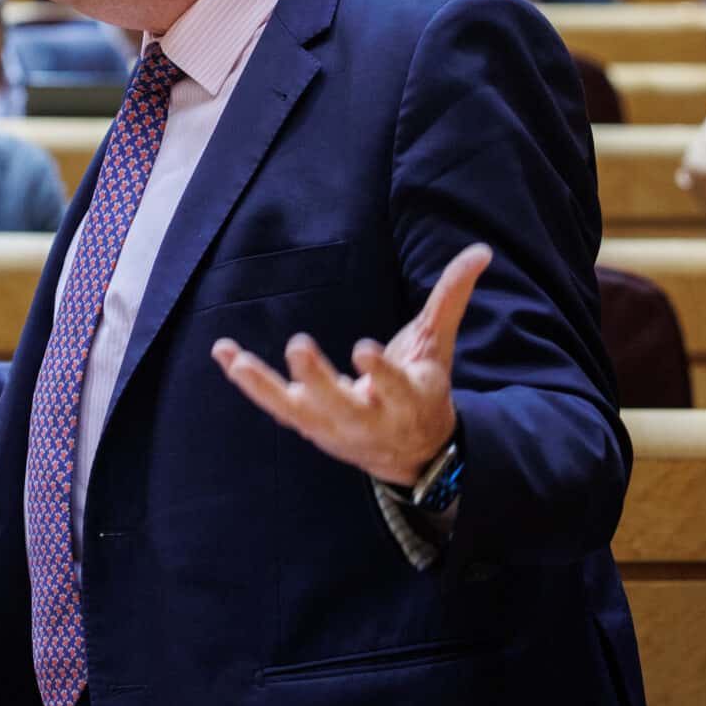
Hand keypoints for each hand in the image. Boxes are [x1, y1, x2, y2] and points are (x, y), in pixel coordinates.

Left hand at [212, 243, 491, 485]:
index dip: (381, 371)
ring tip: (239, 360)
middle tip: (299, 347)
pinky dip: (248, 381)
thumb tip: (481, 251)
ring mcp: (332, 427)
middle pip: (340, 406)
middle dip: (319, 381)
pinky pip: (273, 404)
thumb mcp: (437, 347)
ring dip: (267, 386)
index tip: (364, 349)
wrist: (411, 454)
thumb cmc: (422, 389)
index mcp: (407, 401)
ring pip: (298, 410)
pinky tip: (224, 353)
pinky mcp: (307, 426)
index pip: (395, 388)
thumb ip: (452, 298)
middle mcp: (367, 421)